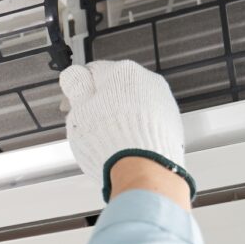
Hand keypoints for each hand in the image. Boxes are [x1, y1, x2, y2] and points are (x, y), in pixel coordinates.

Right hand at [59, 60, 194, 202]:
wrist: (144, 170)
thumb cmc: (110, 143)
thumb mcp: (79, 112)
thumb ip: (76, 88)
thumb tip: (74, 75)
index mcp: (123, 72)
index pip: (93, 73)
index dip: (78, 91)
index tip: (72, 105)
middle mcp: (148, 81)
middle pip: (116, 89)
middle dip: (101, 105)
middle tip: (88, 126)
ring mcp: (163, 101)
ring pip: (133, 104)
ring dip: (119, 117)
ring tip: (108, 139)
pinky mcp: (172, 122)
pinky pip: (148, 120)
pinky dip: (136, 129)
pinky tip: (126, 144)